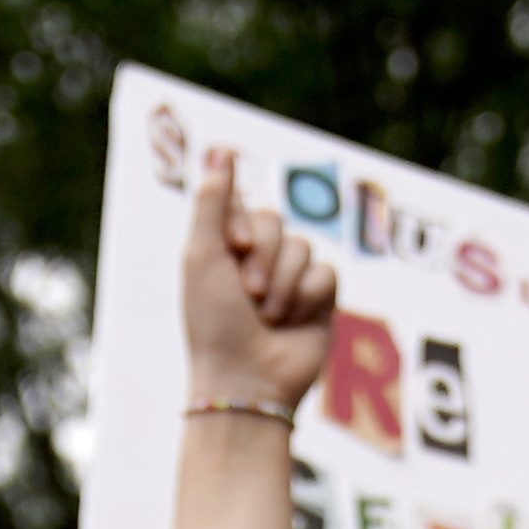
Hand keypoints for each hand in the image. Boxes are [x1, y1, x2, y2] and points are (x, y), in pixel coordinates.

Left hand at [182, 155, 342, 422]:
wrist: (246, 379)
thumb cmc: (213, 322)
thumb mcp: (202, 254)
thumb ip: (212, 201)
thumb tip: (222, 149)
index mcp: (225, 248)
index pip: (244, 206)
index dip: (241, 228)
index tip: (232, 253)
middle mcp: (259, 260)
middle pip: (277, 221)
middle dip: (263, 257)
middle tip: (248, 293)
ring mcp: (292, 279)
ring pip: (303, 247)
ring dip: (283, 284)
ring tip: (267, 317)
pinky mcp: (321, 300)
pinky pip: (326, 273)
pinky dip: (307, 297)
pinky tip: (292, 323)